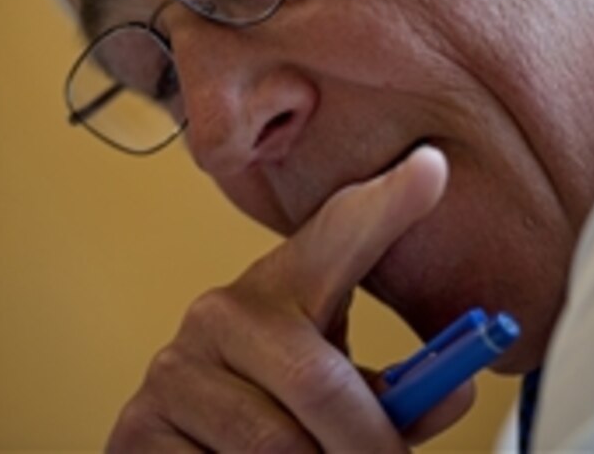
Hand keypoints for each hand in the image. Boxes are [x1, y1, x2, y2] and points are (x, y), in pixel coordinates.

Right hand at [106, 146, 474, 451]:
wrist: (187, 453)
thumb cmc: (279, 411)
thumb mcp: (339, 389)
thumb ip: (398, 392)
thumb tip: (455, 390)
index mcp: (280, 286)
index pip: (337, 234)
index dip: (386, 206)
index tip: (431, 167)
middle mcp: (219, 313)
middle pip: (319, 383)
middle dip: (368, 445)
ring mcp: (173, 369)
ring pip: (277, 447)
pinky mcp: (138, 431)